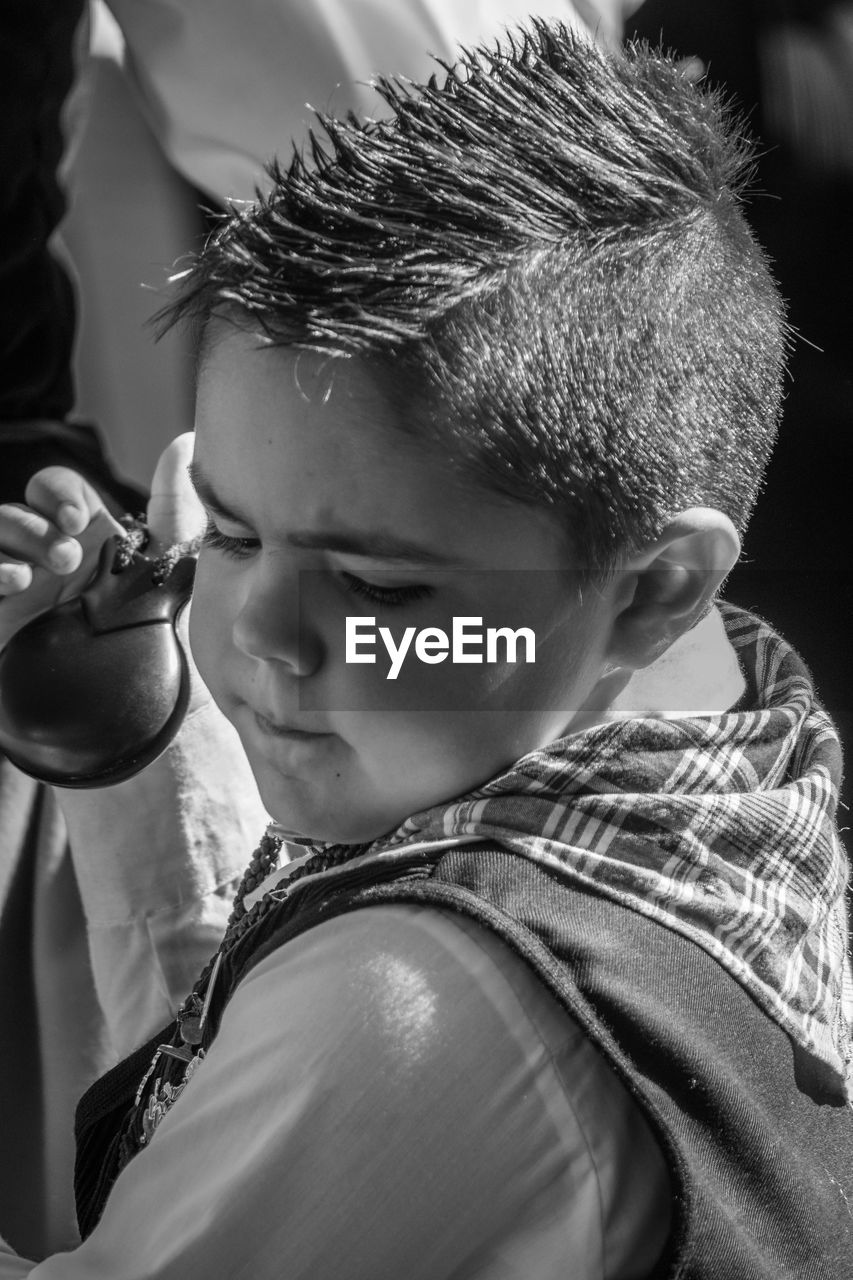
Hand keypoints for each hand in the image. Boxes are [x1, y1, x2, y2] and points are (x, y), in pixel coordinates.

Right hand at [0, 434, 203, 650]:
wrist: (149, 723)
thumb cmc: (169, 652)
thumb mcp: (180, 577)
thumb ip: (178, 514)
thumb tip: (183, 442)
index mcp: (92, 547)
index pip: (58, 492)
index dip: (59, 493)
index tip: (78, 519)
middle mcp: (52, 567)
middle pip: (17, 512)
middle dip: (33, 524)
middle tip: (67, 559)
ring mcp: (24, 597)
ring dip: (14, 543)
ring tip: (32, 578)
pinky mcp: (5, 625)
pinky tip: (13, 585)